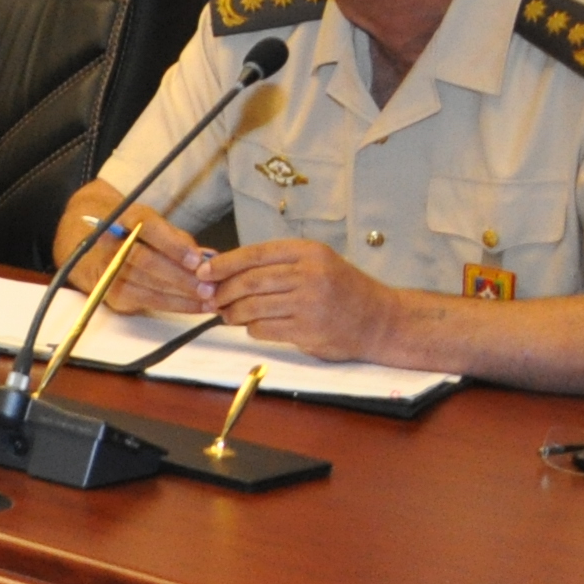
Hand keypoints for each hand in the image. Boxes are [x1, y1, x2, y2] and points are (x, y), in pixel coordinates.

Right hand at [79, 203, 215, 313]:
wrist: (93, 248)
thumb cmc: (136, 236)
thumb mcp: (156, 228)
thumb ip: (179, 240)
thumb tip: (207, 259)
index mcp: (125, 218)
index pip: (147, 227)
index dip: (172, 245)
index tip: (196, 261)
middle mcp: (111, 242)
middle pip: (145, 260)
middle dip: (180, 277)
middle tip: (209, 288)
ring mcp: (108, 268)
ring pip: (146, 284)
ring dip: (181, 296)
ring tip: (209, 301)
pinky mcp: (110, 292)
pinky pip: (146, 301)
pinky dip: (174, 306)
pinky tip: (195, 307)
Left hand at [193, 238, 404, 363]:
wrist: (381, 321)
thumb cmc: (342, 289)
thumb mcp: (315, 263)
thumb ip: (276, 264)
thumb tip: (223, 270)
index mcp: (308, 252)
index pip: (253, 254)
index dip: (223, 264)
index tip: (202, 272)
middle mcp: (309, 275)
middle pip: (248, 282)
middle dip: (222, 291)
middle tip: (210, 298)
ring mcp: (310, 304)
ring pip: (252, 307)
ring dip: (232, 313)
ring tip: (228, 314)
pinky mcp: (309, 331)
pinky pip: (264, 329)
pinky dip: (251, 328)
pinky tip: (253, 326)